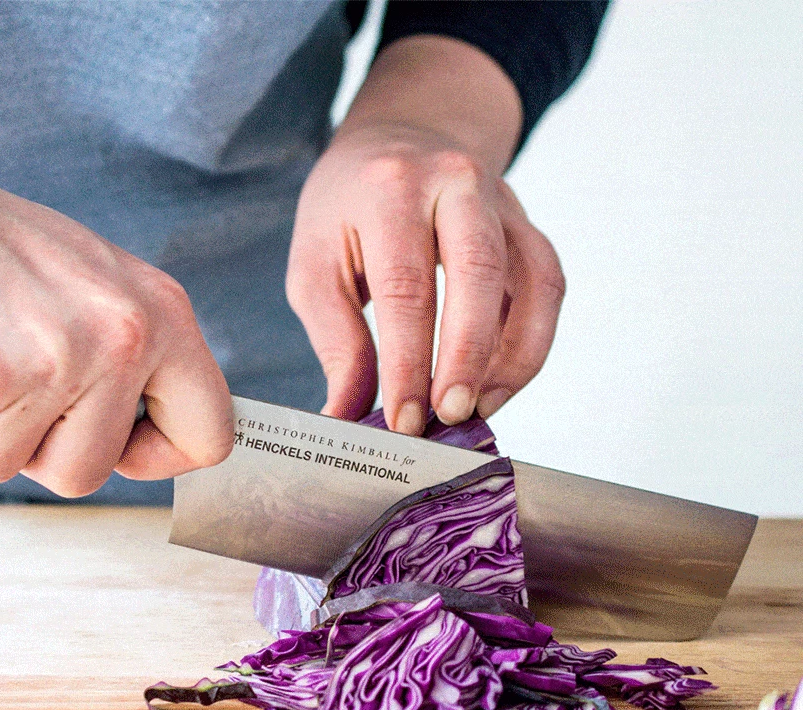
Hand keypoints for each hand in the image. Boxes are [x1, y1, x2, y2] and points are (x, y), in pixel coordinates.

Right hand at [0, 146, 232, 496]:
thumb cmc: (1, 248)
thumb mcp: (103, 285)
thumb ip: (143, 358)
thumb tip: (167, 427)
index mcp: (163, 316)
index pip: (210, 435)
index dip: (164, 456)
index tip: (130, 446)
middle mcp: (119, 341)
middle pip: (88, 472)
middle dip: (43, 447)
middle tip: (19, 383)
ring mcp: (49, 364)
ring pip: (10, 466)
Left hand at [286, 37, 564, 434]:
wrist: (400, 139)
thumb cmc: (347, 207)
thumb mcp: (316, 263)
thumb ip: (336, 340)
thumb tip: (348, 414)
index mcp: (391, 188)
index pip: (406, 287)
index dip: (407, 362)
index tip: (403, 419)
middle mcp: (456, 183)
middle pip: (479, 274)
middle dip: (467, 357)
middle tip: (448, 416)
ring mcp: (502, 201)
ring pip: (532, 281)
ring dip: (514, 357)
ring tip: (482, 409)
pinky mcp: (526, 225)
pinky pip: (546, 286)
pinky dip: (531, 342)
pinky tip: (501, 381)